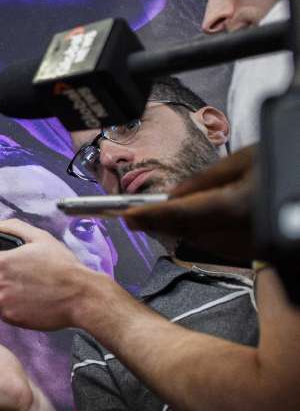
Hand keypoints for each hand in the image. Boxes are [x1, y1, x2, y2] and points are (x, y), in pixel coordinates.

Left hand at [0, 219, 109, 330]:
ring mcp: (3, 304)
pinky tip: (22, 304)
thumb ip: (14, 228)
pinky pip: (1, 317)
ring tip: (7, 295)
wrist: (81, 296)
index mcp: (0, 262)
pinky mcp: (12, 319)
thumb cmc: (63, 267)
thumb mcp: (40, 238)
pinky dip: (6, 311)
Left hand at [123, 146, 254, 260]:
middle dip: (161, 225)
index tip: (127, 214)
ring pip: (205, 245)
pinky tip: (192, 225)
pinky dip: (204, 237)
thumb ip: (204, 181)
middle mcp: (248, 233)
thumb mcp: (243, 159)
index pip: (184, 214)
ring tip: (155, 219)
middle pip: (191, 234)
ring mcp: (255, 247)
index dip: (152, 215)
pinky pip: (223, 248)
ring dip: (180, 231)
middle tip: (131, 218)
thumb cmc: (285, 160)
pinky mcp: (261, 251)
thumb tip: (173, 196)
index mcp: (242, 206)